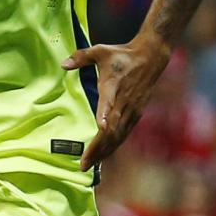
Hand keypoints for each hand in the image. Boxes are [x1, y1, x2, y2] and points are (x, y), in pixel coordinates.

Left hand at [62, 35, 169, 171]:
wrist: (151, 57)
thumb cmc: (123, 55)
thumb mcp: (100, 51)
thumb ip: (81, 57)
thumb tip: (63, 64)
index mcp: (113, 87)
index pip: (109, 104)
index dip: (104, 116)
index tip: (99, 128)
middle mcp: (124, 102)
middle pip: (111, 129)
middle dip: (97, 148)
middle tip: (83, 164)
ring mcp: (131, 110)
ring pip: (118, 135)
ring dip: (104, 151)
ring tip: (90, 164)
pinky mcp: (136, 113)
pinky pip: (124, 133)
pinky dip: (114, 145)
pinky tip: (104, 155)